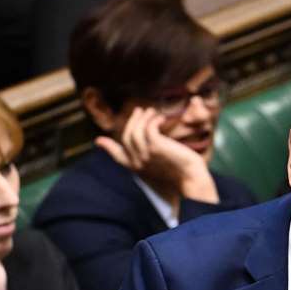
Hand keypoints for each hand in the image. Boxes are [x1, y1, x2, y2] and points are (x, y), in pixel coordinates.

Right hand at [95, 105, 218, 202]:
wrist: (192, 179)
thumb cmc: (180, 174)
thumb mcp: (160, 165)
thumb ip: (150, 155)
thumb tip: (146, 144)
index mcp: (137, 168)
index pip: (118, 157)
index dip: (108, 148)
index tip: (98, 140)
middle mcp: (138, 162)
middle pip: (127, 137)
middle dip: (133, 121)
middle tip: (141, 110)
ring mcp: (146, 155)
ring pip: (136, 131)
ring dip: (143, 117)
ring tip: (152, 111)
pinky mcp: (156, 147)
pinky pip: (149, 127)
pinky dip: (153, 119)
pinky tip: (161, 118)